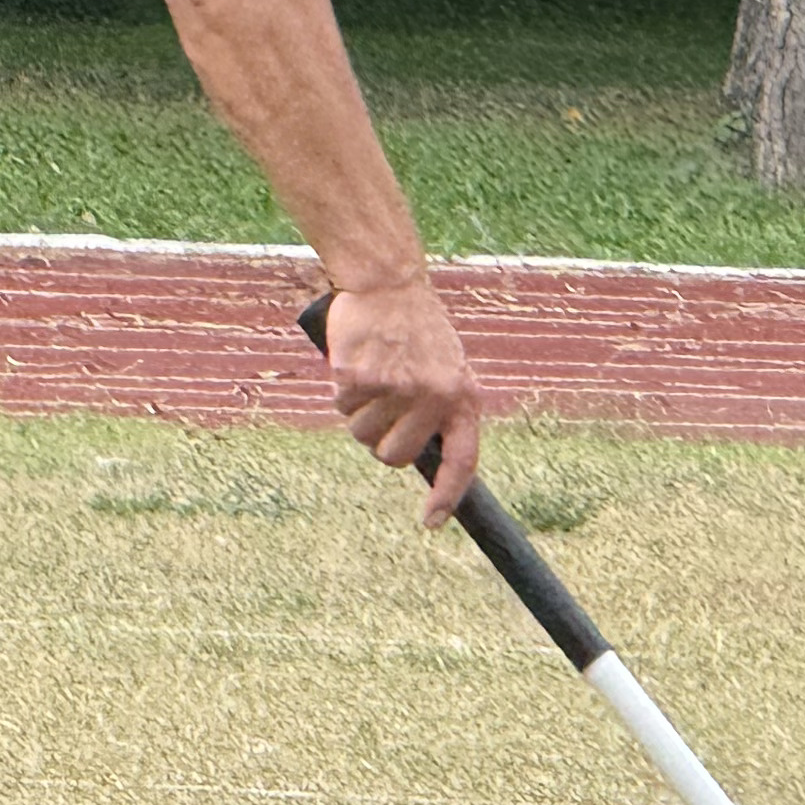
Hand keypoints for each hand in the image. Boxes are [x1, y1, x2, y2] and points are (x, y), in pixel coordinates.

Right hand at [322, 273, 481, 522]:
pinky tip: (356, 360)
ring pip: (363, 434)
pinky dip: (342, 390)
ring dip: (359, 414)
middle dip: (381, 442)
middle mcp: (434, 397)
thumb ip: (439, 409)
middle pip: (394, 457)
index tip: (430, 522)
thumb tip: (419, 457)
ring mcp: (397, 389)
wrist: (389, 282)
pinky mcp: (361, 377)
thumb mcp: (446, 368)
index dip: (446, 496)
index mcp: (462, 398)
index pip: (461, 461)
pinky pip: (342, 405)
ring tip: (373, 374)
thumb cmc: (417, 329)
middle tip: (380, 409)